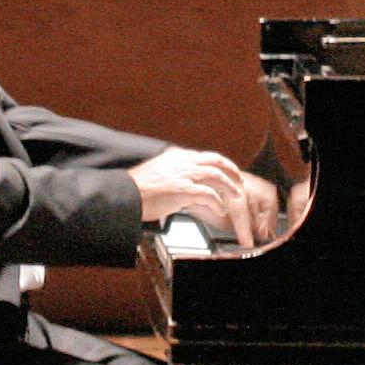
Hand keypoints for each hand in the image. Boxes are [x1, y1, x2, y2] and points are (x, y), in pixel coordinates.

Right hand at [131, 147, 279, 244]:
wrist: (125, 195)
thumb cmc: (137, 189)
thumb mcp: (158, 172)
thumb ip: (175, 174)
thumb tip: (187, 184)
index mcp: (177, 156)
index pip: (206, 156)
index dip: (221, 164)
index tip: (228, 171)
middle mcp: (183, 162)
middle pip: (216, 161)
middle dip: (231, 171)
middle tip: (239, 181)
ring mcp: (184, 175)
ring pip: (217, 177)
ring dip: (229, 187)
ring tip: (235, 196)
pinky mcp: (184, 190)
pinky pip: (209, 195)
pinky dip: (218, 202)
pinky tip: (220, 209)